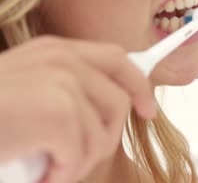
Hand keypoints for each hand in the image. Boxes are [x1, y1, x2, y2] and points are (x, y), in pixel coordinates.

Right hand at [0, 36, 155, 182]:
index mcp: (56, 51)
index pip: (116, 59)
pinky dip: (61, 173)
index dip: (138, 84)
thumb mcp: (26, 88)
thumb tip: (101, 108)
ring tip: (47, 166)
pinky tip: (38, 172)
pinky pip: (81, 154)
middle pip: (118, 102)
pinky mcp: (57, 113)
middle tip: (76, 159)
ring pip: (103, 134)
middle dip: (107, 138)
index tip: (147, 109)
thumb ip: (63, 89)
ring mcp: (62, 84)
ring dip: (78, 161)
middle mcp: (63, 60)